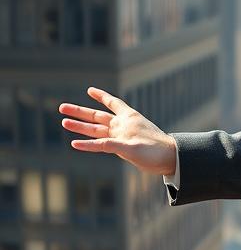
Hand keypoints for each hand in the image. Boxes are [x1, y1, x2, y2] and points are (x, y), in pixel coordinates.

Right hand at [59, 87, 176, 175]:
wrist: (169, 160)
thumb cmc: (155, 150)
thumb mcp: (133, 147)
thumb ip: (113, 145)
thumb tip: (96, 144)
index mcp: (128, 118)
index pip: (112, 102)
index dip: (101, 96)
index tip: (90, 90)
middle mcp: (122, 125)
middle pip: (97, 116)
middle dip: (79, 112)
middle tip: (61, 107)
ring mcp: (121, 137)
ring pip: (96, 130)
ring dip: (80, 126)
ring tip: (64, 122)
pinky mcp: (121, 148)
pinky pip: (101, 145)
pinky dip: (89, 144)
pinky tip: (75, 144)